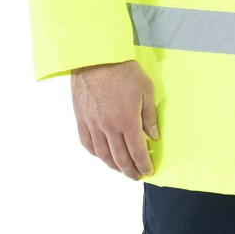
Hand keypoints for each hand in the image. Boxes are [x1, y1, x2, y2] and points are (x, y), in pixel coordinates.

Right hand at [71, 60, 158, 180]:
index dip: (143, 164)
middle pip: (120, 158)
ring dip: (112, 165)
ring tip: (121, 169)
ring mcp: (93, 125)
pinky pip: (87, 143)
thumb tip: (153, 136)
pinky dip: (96, 153)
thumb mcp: (146, 89)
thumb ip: (149, 116)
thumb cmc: (123, 70)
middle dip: (129, 170)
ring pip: (102, 154)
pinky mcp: (81, 119)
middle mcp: (109, 127)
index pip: (137, 151)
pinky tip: (102, 155)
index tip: (148, 170)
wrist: (96, 57)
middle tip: (136, 176)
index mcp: (128, 121)